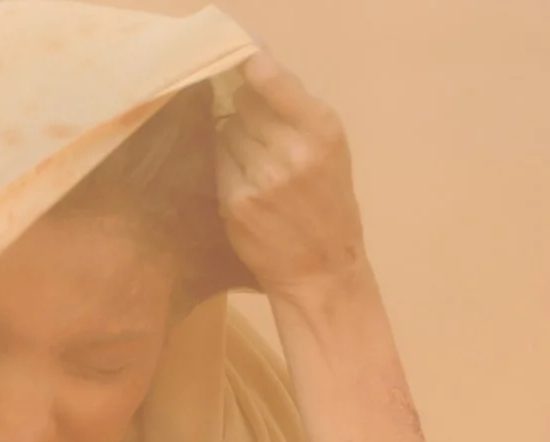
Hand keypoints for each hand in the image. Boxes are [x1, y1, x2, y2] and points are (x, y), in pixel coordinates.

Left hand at [214, 51, 370, 299]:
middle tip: (260, 133)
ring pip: (226, 130)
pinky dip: (227, 166)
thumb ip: (297, 109)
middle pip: (243, 103)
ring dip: (235, 140)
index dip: (252, 68)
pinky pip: (218, 161)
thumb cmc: (328, 203)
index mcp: (321, 129)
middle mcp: (292, 150)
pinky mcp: (236, 200)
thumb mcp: (330, 149)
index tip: (246, 64)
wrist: (321, 269)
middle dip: (246, 111)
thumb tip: (256, 64)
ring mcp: (261, 176)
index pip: (271, 79)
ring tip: (257, 164)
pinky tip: (245, 182)